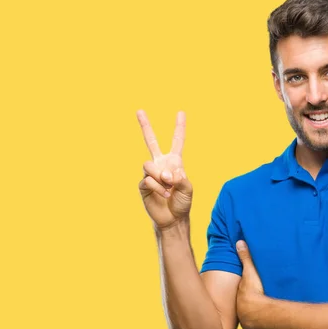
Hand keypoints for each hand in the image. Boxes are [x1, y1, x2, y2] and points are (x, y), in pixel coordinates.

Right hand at [137, 110, 192, 230]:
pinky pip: (148, 179)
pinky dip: (158, 187)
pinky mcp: (143, 184)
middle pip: (151, 141)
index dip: (179, 127)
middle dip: (145, 125)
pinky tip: (164, 194)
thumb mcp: (188, 188)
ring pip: (149, 164)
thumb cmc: (182, 203)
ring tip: (168, 187)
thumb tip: (165, 173)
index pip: (177, 141)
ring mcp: (150, 173)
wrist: (173, 218)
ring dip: (160, 176)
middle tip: (139, 110)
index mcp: (175, 161)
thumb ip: (180, 177)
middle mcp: (161, 164)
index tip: (181, 112)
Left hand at [236, 240, 265, 328]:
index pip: (239, 292)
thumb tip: (239, 242)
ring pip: (246, 316)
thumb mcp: (250, 272)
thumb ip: (245, 258)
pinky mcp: (252, 328)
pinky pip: (253, 325)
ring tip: (256, 314)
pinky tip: (260, 325)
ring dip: (250, 315)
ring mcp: (244, 319)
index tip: (245, 289)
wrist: (258, 314)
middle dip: (245, 304)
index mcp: (239, 295)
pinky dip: (257, 324)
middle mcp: (239, 308)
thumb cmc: (253, 292)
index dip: (242, 290)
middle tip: (251, 302)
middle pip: (241, 305)